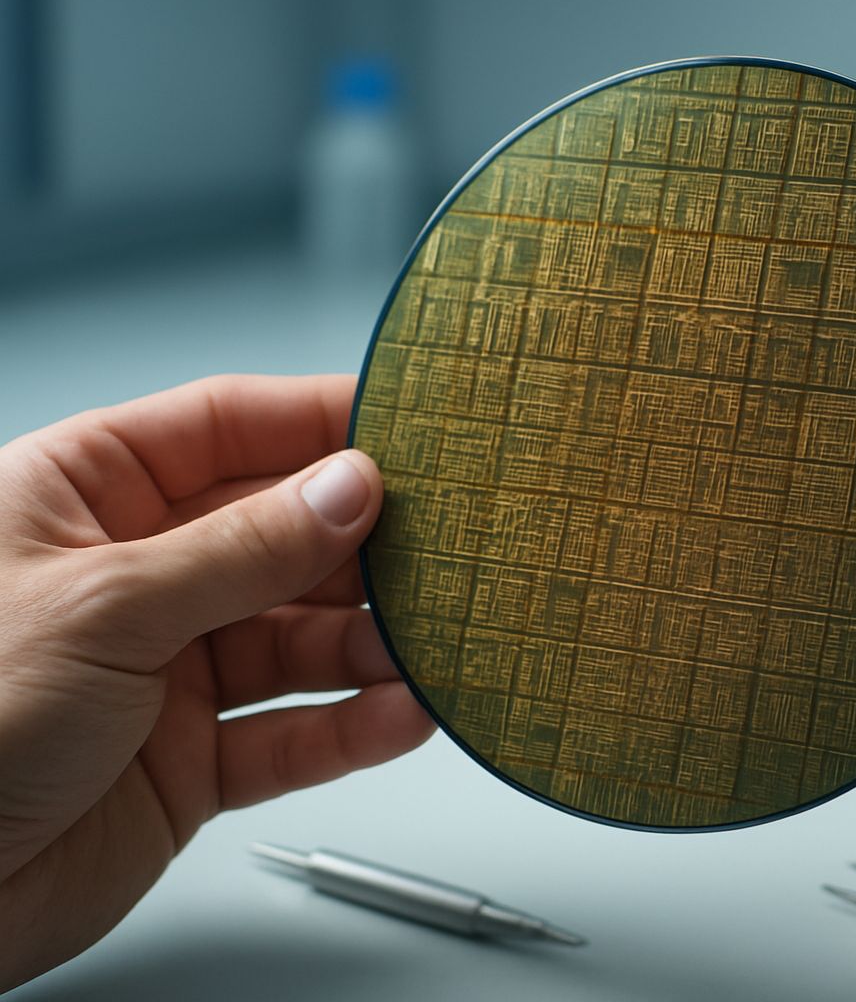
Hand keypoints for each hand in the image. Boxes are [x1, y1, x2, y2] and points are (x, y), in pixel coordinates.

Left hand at [0, 375, 434, 989]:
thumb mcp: (104, 604)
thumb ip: (242, 548)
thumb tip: (348, 489)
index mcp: (83, 498)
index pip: (225, 429)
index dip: (317, 423)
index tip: (406, 426)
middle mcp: (134, 577)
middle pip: (281, 536)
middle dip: (364, 545)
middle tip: (445, 545)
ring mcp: (166, 670)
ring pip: (300, 638)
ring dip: (371, 644)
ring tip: (430, 644)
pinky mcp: (190, 760)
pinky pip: (294, 732)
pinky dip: (353, 726)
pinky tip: (400, 712)